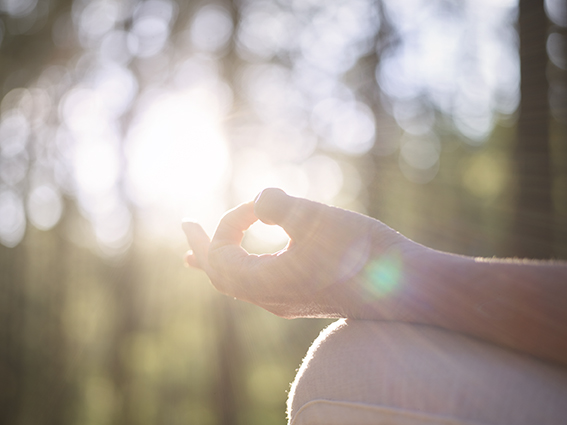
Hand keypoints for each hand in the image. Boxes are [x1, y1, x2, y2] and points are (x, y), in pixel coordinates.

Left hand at [182, 188, 414, 318]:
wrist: (408, 288)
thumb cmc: (363, 253)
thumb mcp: (317, 219)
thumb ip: (279, 206)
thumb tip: (261, 200)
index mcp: (263, 284)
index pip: (220, 256)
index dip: (230, 222)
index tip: (259, 205)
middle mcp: (270, 299)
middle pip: (220, 276)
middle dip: (202, 248)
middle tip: (187, 227)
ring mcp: (288, 302)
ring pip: (238, 284)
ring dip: (218, 261)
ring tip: (196, 255)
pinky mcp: (307, 298)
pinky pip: (259, 285)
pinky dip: (243, 267)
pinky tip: (255, 258)